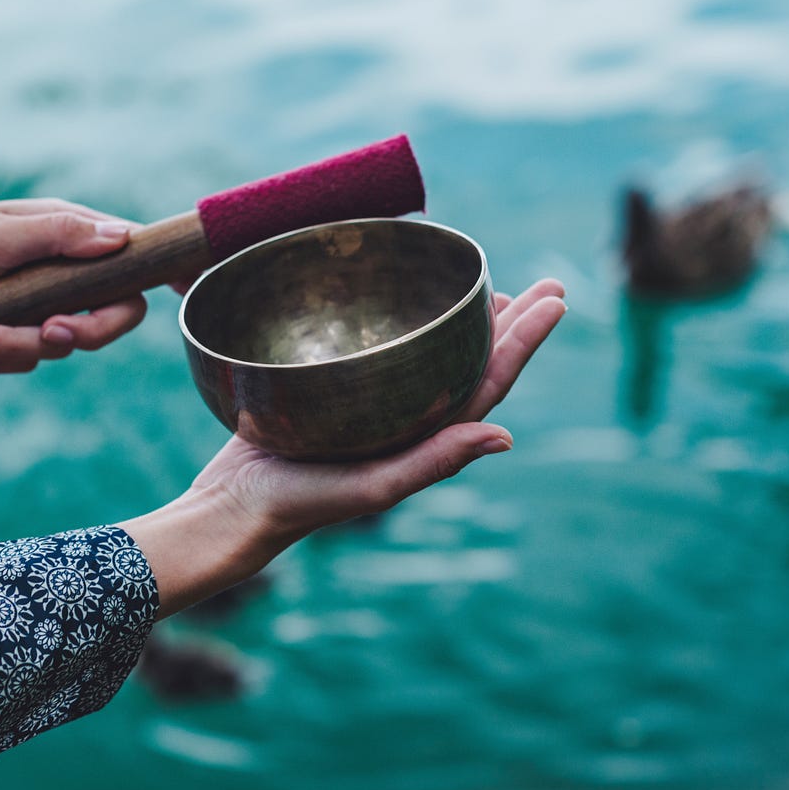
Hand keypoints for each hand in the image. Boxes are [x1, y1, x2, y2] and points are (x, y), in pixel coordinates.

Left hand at [0, 199, 148, 373]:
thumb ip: (59, 236)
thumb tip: (121, 239)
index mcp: (65, 233)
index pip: (131, 255)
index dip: (163, 272)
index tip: (187, 290)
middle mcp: (61, 271)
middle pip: (111, 315)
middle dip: (81, 332)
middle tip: (47, 333)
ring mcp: (40, 306)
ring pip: (62, 346)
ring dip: (13, 347)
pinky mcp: (15, 335)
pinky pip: (27, 362)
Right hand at [124, 279, 566, 614]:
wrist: (232, 505)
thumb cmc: (302, 503)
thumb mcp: (374, 486)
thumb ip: (434, 461)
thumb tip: (507, 437)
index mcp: (427, 438)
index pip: (490, 380)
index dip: (526, 341)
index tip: (556, 301)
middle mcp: (409, 419)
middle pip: (474, 361)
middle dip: (514, 324)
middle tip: (550, 285)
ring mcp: (376, 404)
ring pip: (437, 353)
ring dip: (471, 322)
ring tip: (500, 290)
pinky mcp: (339, 389)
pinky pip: (389, 347)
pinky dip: (413, 321)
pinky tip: (415, 300)